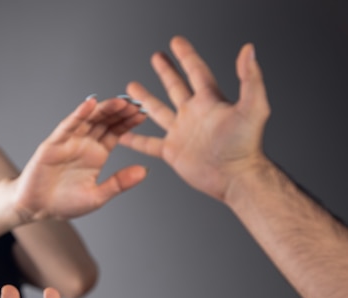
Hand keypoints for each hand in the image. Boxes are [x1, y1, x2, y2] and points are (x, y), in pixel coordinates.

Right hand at [14, 96, 147, 220]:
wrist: (36, 208)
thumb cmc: (64, 203)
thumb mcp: (97, 196)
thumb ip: (119, 183)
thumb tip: (144, 171)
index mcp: (97, 154)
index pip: (116, 132)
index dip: (128, 123)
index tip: (143, 114)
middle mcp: (85, 143)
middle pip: (105, 122)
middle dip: (120, 112)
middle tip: (136, 103)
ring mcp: (69, 141)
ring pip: (89, 120)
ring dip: (103, 109)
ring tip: (119, 102)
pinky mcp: (54, 143)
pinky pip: (68, 126)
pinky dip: (78, 114)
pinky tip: (90, 104)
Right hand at [120, 36, 270, 200]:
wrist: (234, 177)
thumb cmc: (246, 146)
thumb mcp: (253, 107)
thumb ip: (250, 78)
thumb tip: (248, 51)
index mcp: (209, 101)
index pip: (196, 71)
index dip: (186, 56)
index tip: (176, 42)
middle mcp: (193, 115)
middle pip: (176, 86)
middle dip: (166, 71)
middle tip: (157, 57)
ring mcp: (181, 132)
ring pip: (158, 111)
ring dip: (145, 98)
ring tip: (132, 87)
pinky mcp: (172, 151)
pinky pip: (148, 143)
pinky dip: (134, 139)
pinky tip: (123, 133)